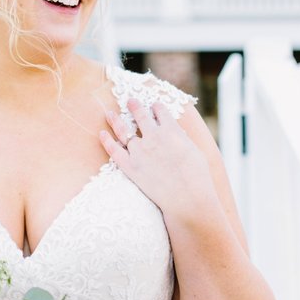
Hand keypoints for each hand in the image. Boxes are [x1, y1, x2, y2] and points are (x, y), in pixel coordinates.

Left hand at [99, 98, 213, 218]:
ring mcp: (139, 151)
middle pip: (140, 115)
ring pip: (123, 130)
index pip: (161, 111)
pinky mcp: (130, 166)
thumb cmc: (197, 177)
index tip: (154, 106)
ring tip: (110, 113)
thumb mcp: (194, 150)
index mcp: (171, 130)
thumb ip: (180, 138)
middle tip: (130, 100)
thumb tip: (174, 131)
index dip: (157, 107)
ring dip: (116, 120)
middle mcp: (153, 137)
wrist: (188, 199)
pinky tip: (102, 133)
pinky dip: (106, 141)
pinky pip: (113, 150)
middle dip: (134, 106)